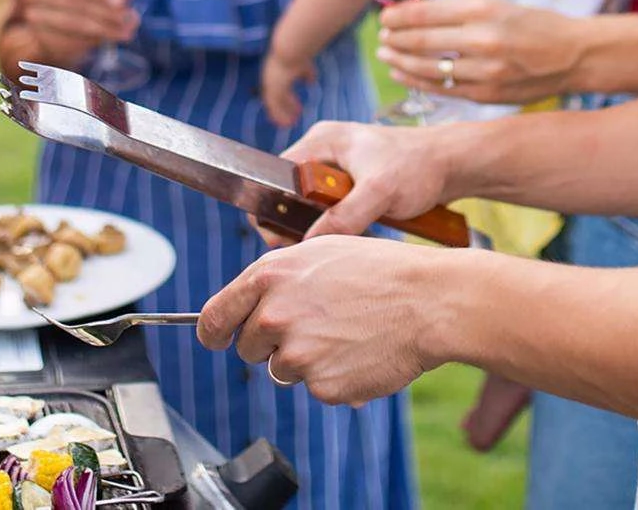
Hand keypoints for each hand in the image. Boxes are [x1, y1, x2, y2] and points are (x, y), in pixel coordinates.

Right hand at [19, 0, 137, 52]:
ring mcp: (34, 18)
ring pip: (74, 24)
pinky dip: (94, 41)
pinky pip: (71, 41)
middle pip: (74, 2)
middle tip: (129, 18)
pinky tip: (111, 38)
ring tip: (127, 31)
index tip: (122, 1)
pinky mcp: (41, 39)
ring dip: (105, 28)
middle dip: (105, 11)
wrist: (53, 25)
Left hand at [198, 235, 437, 403]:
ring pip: (281, 369)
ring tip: (344, 331)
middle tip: (313, 322)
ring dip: (304, 358)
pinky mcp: (322, 386)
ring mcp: (297, 354)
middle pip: (247, 347)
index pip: (214, 317)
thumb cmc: (378, 269)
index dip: (212, 332)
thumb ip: (277, 277)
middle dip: (271, 341)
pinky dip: (332, 375)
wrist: (425, 300)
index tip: (215, 339)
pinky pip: (314, 387)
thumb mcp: (319, 251)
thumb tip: (251, 304)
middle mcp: (274, 316)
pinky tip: (358, 351)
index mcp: (269, 276)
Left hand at [260, 48, 314, 127]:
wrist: (291, 50)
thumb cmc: (299, 55)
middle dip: (285, 108)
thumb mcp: (304, 66)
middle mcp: (270, 80)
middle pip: (275, 99)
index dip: (287, 100)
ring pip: (274, 105)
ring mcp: (270, 84)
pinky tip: (288, 123)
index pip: (280, 91)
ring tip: (291, 124)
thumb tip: (311, 81)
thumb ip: (306, 74)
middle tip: (294, 118)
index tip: (297, 107)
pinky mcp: (272, 89)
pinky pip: (274, 107)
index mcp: (277, 74)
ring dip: (282, 115)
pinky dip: (280, 116)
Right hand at [279, 119, 451, 237]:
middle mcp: (324, 152)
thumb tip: (309, 243)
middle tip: (304, 251)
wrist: (452, 165)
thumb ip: (344, 215)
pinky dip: (336, 228)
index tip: (278, 236)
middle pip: (291, 194)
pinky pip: (331, 212)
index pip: (278, 175)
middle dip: (295, 223)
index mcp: (321, 141)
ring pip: (311, 207)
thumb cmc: (417, 166)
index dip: (273, 206)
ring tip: (327, 249)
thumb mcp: (379, 191)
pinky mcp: (353, 187)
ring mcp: (338, 170)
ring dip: (318, 227)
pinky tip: (347, 243)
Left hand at [378, 0, 583, 103]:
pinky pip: (443, 89)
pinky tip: (402, 73)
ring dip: (401, 61)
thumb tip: (410, 13)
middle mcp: (483, 39)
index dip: (398, 17)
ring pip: (429, 68)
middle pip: (422, 41)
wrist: (573, 55)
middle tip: (381, 37)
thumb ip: (455, 11)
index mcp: (483, 9)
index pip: (425, 13)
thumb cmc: (530, 23)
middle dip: (395, 39)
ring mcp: (485, 71)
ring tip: (386, 55)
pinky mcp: (487, 95)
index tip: (385, 18)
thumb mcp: (495, 5)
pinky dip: (417, 81)